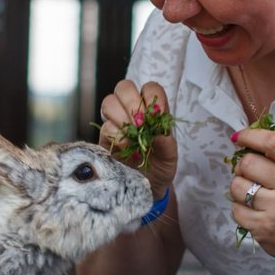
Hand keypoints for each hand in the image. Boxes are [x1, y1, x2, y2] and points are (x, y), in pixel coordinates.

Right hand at [99, 79, 176, 199]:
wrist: (146, 186)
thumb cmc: (160, 166)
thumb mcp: (170, 158)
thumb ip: (168, 145)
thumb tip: (161, 134)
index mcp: (152, 109)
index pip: (150, 88)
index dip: (152, 97)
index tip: (158, 114)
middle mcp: (132, 111)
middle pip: (124, 87)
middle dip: (132, 102)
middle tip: (141, 123)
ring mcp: (116, 122)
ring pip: (109, 102)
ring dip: (121, 116)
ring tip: (133, 135)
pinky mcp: (105, 137)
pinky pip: (105, 126)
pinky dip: (117, 135)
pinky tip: (127, 146)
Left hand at [229, 126, 274, 274]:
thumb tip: (243, 138)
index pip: (273, 143)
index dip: (250, 136)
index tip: (239, 137)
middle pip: (248, 163)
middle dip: (242, 166)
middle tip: (249, 174)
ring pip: (237, 185)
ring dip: (239, 187)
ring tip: (251, 194)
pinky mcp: (263, 227)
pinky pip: (235, 208)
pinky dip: (239, 208)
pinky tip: (253, 211)